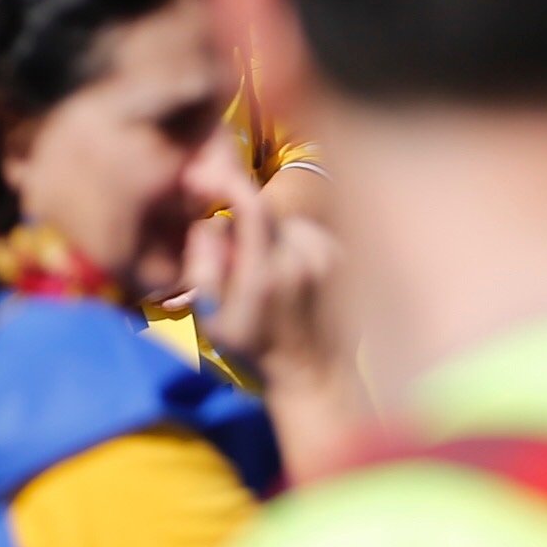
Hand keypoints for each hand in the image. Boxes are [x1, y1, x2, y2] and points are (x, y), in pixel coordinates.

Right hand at [188, 186, 344, 389]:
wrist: (314, 371)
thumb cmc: (254, 345)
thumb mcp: (211, 317)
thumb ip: (203, 269)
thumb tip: (207, 226)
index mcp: (265, 274)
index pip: (252, 209)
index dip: (233, 185)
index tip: (216, 175)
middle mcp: (302, 259)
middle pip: (268, 215)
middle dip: (248, 225)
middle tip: (242, 259)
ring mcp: (328, 258)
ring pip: (289, 223)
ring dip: (274, 235)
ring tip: (271, 270)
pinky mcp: (343, 258)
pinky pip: (309, 235)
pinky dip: (296, 244)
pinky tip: (295, 273)